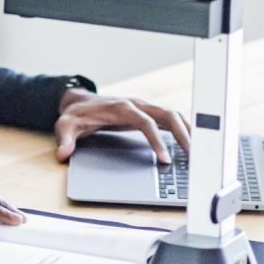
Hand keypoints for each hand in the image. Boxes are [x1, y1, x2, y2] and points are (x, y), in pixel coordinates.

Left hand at [55, 88, 190, 163]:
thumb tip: (63, 153)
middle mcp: (136, 104)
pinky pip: (170, 120)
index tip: (165, 160)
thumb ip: (65, 139)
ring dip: (188, 132)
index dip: (157, 141)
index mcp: (121, 107)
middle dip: (183, 135)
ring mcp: (144, 108)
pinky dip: (184, 130)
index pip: (145, 123)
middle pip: (167, 115)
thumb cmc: (76, 115)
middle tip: (194, 157)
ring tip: (200, 154)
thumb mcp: (66, 126)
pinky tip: (192, 145)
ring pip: (173, 115)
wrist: (78, 103)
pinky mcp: (147, 114)